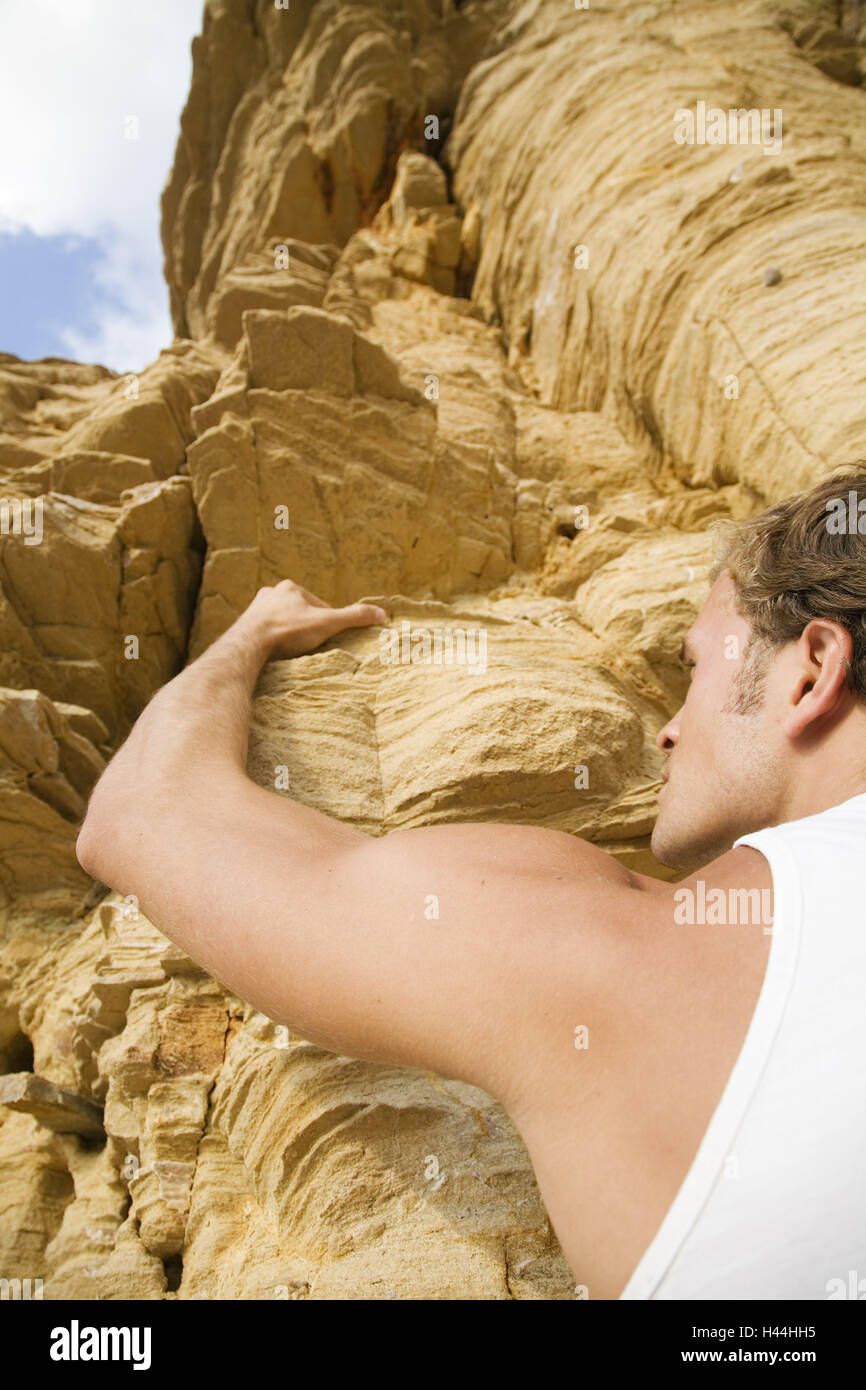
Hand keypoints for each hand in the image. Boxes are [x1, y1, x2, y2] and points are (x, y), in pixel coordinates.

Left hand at [239, 579, 387, 659]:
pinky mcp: (244, 626)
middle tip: (311, 645)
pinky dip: (272, 641)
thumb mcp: (327, 623)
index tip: (329, 637)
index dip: (327, 621)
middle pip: (298, 612)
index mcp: (291, 588)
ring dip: (288, 633)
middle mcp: (271, 593)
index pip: (318, 605)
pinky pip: (264, 632)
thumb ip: (353, 618)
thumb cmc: (289, 631)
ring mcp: (255, 610)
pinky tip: (276, 653)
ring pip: (280, 621)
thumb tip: (382, 614)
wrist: (249, 644)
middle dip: (305, 626)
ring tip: (294, 651)